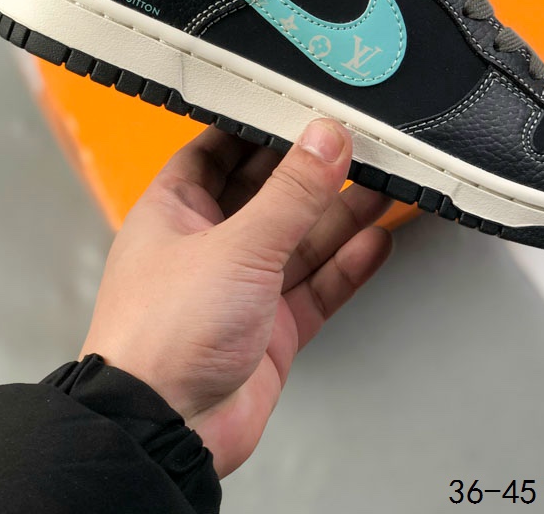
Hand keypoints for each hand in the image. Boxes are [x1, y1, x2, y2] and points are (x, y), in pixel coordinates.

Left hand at [79, 119, 391, 476]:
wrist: (164, 434)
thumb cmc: (159, 339)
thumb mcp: (236, 246)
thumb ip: (290, 193)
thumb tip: (324, 140)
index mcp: (176, 212)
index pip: (220, 152)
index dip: (260, 129)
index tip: (302, 108)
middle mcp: (209, 246)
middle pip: (270, 194)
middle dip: (314, 172)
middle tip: (359, 146)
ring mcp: (242, 289)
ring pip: (301, 240)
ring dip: (342, 215)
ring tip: (384, 185)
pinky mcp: (271, 329)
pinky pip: (317, 286)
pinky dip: (347, 265)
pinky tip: (375, 242)